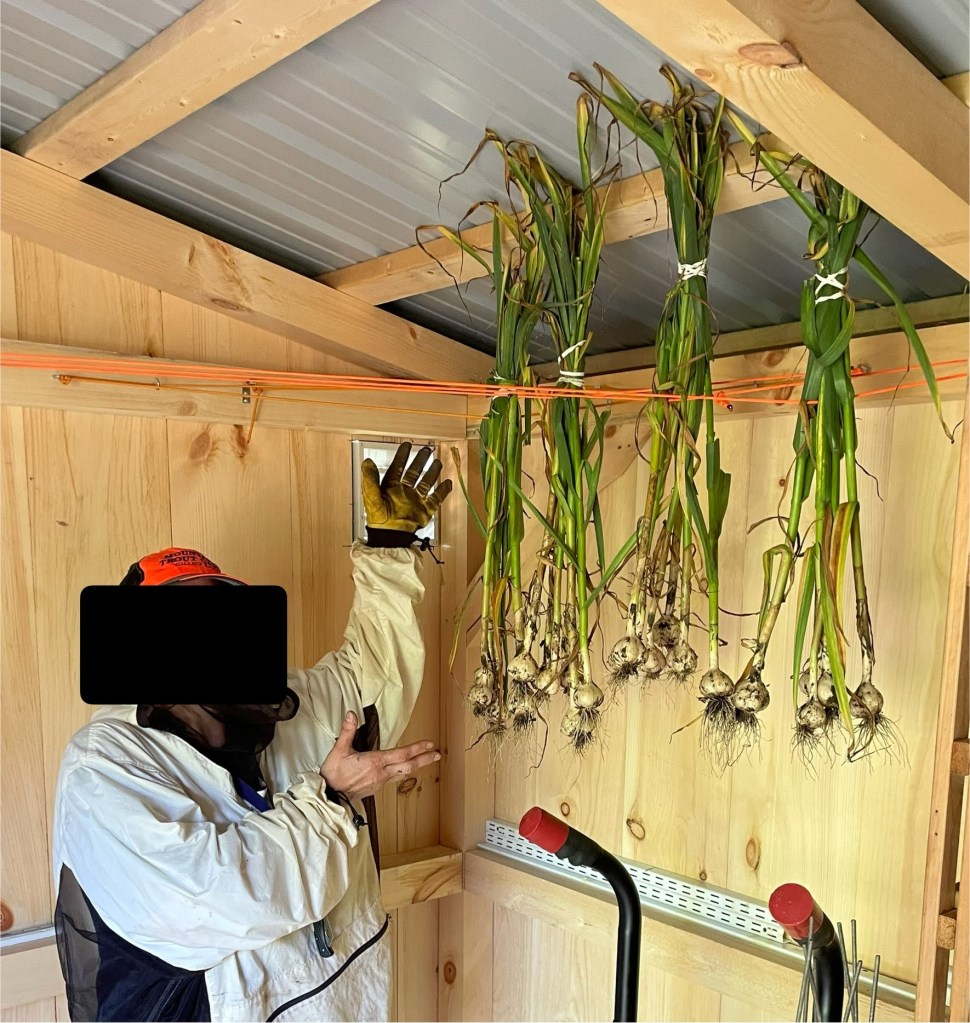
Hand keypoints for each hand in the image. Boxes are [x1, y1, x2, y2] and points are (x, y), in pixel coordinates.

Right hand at [321, 712, 440, 800]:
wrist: (328, 797)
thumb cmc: (333, 775)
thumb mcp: (339, 750)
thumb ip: (347, 731)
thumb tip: (351, 714)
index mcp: (375, 762)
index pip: (402, 754)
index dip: (417, 748)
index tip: (430, 744)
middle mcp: (381, 774)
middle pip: (408, 766)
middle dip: (424, 759)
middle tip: (437, 754)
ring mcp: (379, 783)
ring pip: (402, 774)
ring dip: (414, 767)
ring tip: (424, 761)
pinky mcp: (374, 789)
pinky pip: (391, 780)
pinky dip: (400, 773)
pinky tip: (399, 771)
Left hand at [361, 443, 451, 535]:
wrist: (390, 537)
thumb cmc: (378, 519)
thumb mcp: (371, 496)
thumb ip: (370, 479)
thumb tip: (366, 462)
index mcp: (390, 487)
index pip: (397, 467)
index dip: (402, 456)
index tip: (408, 444)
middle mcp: (404, 492)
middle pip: (414, 473)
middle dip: (420, 461)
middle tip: (427, 450)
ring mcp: (415, 501)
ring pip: (426, 483)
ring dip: (432, 473)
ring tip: (437, 462)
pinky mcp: (425, 511)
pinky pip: (436, 498)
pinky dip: (442, 491)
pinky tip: (447, 482)